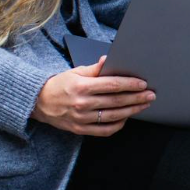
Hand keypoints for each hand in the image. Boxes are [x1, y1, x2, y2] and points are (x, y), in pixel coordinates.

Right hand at [31, 56, 155, 135]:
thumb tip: (109, 59)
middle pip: (116, 101)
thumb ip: (95, 68)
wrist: (39, 103)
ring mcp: (82, 119)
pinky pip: (104, 130)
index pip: (112, 85)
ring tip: (144, 105)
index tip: (143, 83)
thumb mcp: (76, 72)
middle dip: (137, 98)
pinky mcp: (81, 129)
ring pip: (114, 116)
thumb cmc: (60, 84)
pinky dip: (118, 125)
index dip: (130, 84)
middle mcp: (83, 104)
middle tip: (151, 95)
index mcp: (82, 87)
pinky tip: (126, 117)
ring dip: (132, 111)